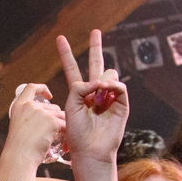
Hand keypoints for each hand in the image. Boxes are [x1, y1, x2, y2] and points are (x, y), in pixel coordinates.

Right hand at [2, 83, 66, 168]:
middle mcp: (29, 106)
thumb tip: (49, 115)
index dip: (42, 88)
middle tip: (54, 135)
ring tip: (59, 141)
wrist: (19, 158)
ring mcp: (41, 112)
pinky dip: (66, 134)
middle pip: (52, 107)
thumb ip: (30, 118)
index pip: (31, 87)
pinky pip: (65, 125)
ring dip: (62, 128)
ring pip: (60, 116)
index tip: (49, 94)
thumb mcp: (19, 127)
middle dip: (56, 119)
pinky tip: (63, 144)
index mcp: (19, 106)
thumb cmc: (19, 149)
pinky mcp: (52, 121)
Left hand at [57, 30, 128, 164]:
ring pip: (109, 74)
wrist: (90, 149)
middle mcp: (95, 92)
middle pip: (96, 64)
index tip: (60, 38)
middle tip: (95, 31)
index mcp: (79, 92)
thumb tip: (99, 80)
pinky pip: (118, 86)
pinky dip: (112, 86)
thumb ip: (80, 87)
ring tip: (96, 96)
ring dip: (102, 81)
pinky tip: (104, 91)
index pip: (73, 68)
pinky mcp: (121, 103)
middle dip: (96, 47)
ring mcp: (109, 96)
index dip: (67, 54)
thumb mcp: (70, 105)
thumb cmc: (76, 132)